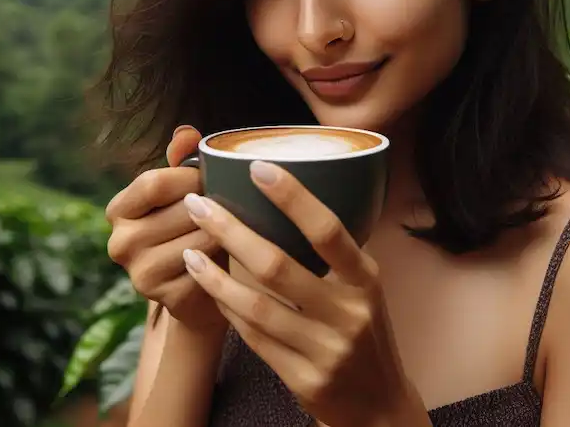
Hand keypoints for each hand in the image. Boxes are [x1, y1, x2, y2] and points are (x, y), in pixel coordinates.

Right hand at [105, 125, 226, 332]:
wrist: (201, 287)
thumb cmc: (191, 227)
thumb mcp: (182, 192)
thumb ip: (182, 161)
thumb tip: (187, 133)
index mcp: (118, 210)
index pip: (152, 184)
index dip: (189, 177)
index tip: (213, 177)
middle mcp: (120, 244)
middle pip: (179, 211)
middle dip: (213, 203)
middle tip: (236, 200)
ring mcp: (140, 274)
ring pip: (197, 239)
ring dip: (224, 230)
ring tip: (241, 223)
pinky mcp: (166, 298)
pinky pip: (207, 268)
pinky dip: (225, 258)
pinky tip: (236, 252)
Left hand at [180, 160, 428, 426]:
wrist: (379, 406)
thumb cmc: (364, 335)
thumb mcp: (364, 291)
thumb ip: (334, 257)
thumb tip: (287, 201)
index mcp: (366, 280)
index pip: (327, 230)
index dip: (292, 197)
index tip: (257, 167)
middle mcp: (349, 313)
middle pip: (278, 265)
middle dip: (231, 231)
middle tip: (199, 204)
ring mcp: (325, 350)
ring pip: (256, 305)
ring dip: (216, 276)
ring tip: (190, 250)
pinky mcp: (303, 379)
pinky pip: (253, 337)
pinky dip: (228, 309)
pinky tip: (210, 288)